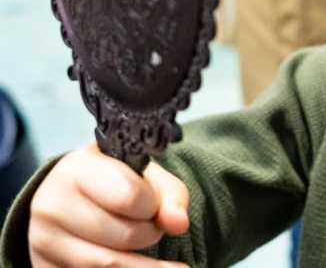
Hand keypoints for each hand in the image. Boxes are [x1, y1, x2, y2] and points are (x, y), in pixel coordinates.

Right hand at [28, 143, 189, 266]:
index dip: (152, 205)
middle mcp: (53, 205)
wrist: (65, 197)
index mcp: (77, 169)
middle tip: (155, 228)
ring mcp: (43, 242)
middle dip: (150, 235)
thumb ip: (169, 194)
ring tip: (164, 263)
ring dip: (142, 265)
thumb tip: (179, 224)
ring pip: (106, 266)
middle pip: (123, 236)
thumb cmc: (111, 180)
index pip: (129, 196)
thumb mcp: (141, 174)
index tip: (154, 204)